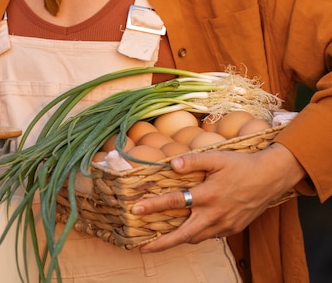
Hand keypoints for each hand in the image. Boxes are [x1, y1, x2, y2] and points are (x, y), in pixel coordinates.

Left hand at [131, 143, 304, 251]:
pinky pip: (210, 236)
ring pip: (196, 238)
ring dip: (178, 241)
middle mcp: (214, 214)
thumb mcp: (217, 157)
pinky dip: (196, 236)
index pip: (174, 201)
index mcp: (207, 195)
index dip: (153, 206)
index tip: (136, 210)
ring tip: (162, 241)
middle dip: (161, 243)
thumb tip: (172, 164)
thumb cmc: (242, 165)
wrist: (270, 177)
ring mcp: (224, 224)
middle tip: (143, 247)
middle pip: (182, 234)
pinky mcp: (232, 229)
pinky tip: (190, 230)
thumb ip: (194, 160)